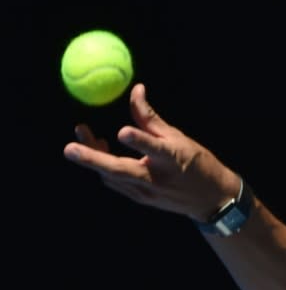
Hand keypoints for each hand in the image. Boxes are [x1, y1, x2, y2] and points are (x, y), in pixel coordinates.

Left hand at [63, 83, 240, 221]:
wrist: (211, 200)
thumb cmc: (197, 163)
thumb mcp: (179, 137)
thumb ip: (151, 118)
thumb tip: (136, 90)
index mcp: (173, 159)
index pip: (154, 149)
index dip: (138, 141)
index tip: (122, 131)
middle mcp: (158, 178)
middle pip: (121, 170)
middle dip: (94, 159)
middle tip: (70, 148)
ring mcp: (148, 192)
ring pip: (112, 177)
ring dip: (94, 158)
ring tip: (82, 133)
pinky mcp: (142, 199)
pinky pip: (116, 182)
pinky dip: (105, 167)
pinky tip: (101, 151)